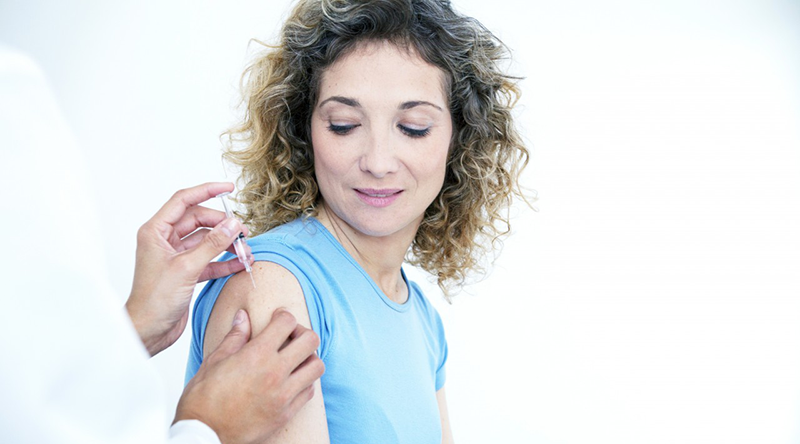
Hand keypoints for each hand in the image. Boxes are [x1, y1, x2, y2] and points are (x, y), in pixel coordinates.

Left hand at [125, 182, 252, 355]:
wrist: (148, 331)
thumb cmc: (153, 301)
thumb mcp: (186, 268)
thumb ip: (212, 244)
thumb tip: (232, 224)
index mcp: (156, 232)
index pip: (183, 200)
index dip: (207, 191)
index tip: (228, 188)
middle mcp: (165, 241)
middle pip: (199, 220)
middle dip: (223, 225)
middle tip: (243, 232)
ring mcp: (176, 256)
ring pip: (207, 240)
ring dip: (227, 244)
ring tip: (245, 250)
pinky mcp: (186, 272)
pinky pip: (210, 259)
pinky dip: (225, 260)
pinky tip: (241, 263)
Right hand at [176, 309, 324, 443]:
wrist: (203, 436)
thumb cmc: (202, 400)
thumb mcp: (214, 362)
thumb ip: (235, 337)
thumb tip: (243, 316)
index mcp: (256, 355)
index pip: (286, 322)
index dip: (283, 315)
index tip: (278, 318)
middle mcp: (275, 373)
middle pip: (311, 341)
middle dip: (301, 333)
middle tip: (289, 337)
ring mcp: (283, 395)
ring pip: (316, 367)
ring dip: (308, 359)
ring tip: (293, 360)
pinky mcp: (286, 414)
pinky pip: (309, 391)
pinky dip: (304, 382)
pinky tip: (290, 381)